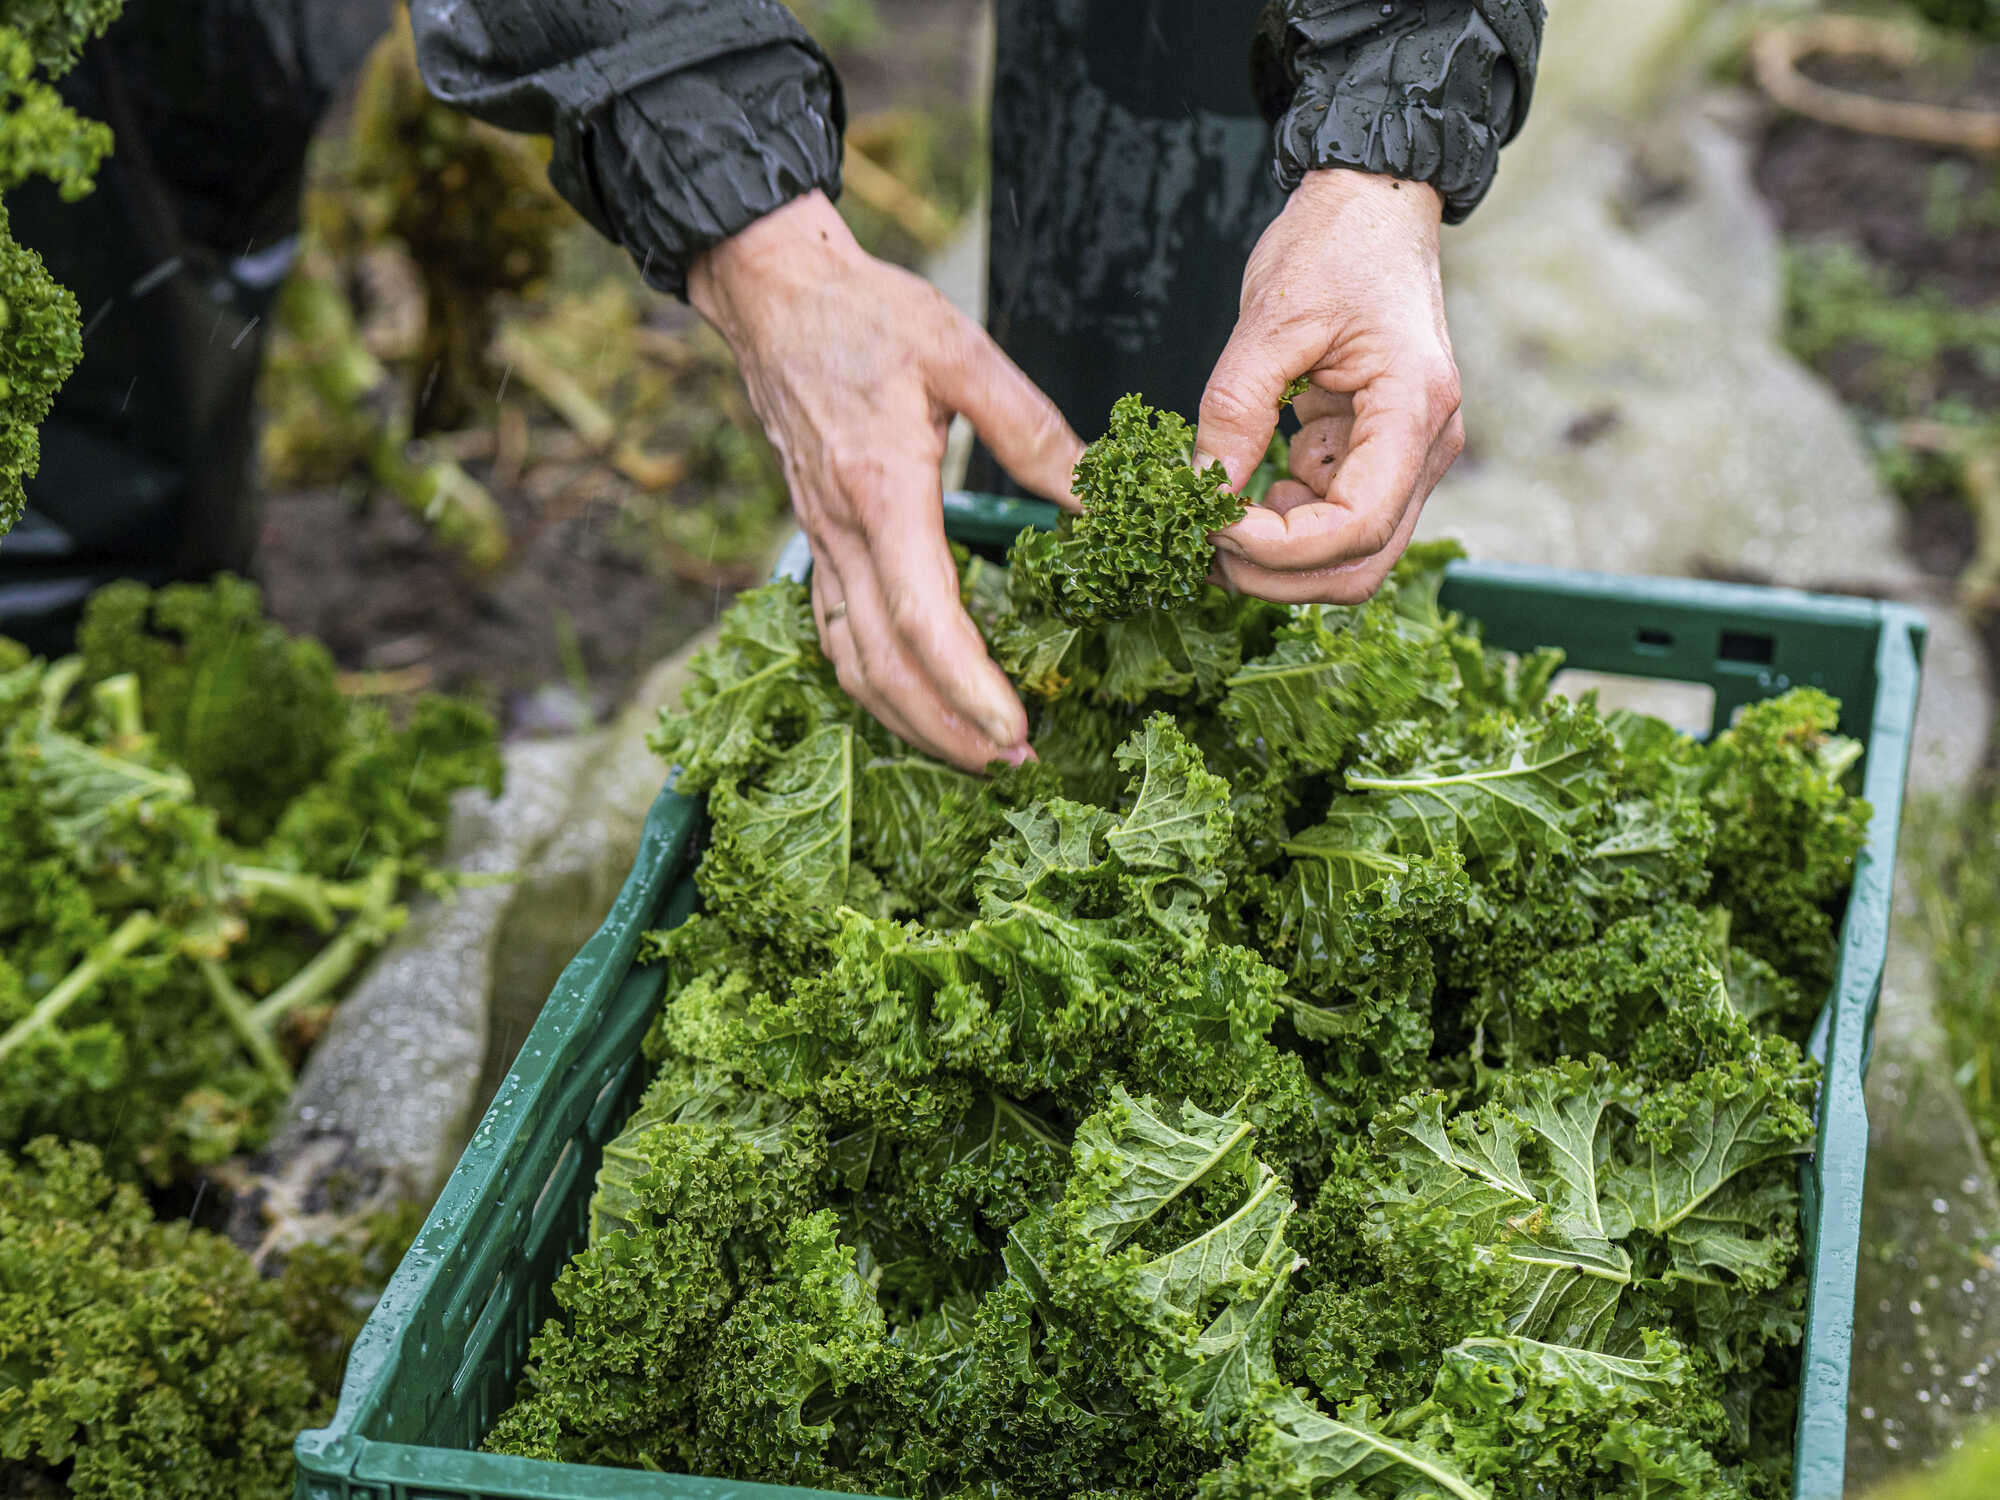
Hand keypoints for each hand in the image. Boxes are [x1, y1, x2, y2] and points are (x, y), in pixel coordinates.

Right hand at [689, 191, 1083, 771]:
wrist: (775, 295)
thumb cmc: (869, 315)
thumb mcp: (963, 354)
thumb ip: (1035, 432)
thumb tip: (1101, 502)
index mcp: (881, 490)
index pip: (922, 620)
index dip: (968, 688)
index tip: (1016, 731)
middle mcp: (841, 531)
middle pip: (883, 667)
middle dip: (947, 730)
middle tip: (1016, 764)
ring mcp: (821, 542)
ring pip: (852, 664)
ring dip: (910, 722)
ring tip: (976, 754)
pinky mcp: (817, 541)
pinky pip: (838, 635)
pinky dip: (878, 686)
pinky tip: (920, 704)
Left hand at [1195, 169, 1464, 603]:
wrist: (1374, 203)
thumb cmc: (1336, 245)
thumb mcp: (1271, 316)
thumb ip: (1235, 407)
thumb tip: (1203, 489)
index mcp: (1413, 410)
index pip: (1357, 526)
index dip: (1282, 548)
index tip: (1215, 526)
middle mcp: (1426, 445)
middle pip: (1360, 563)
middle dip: (1277, 574)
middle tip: (1202, 549)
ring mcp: (1406, 455)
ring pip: (1349, 554)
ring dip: (1278, 559)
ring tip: (1211, 526)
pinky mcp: (1377, 453)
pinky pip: (1333, 518)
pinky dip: (1283, 526)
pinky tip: (1240, 495)